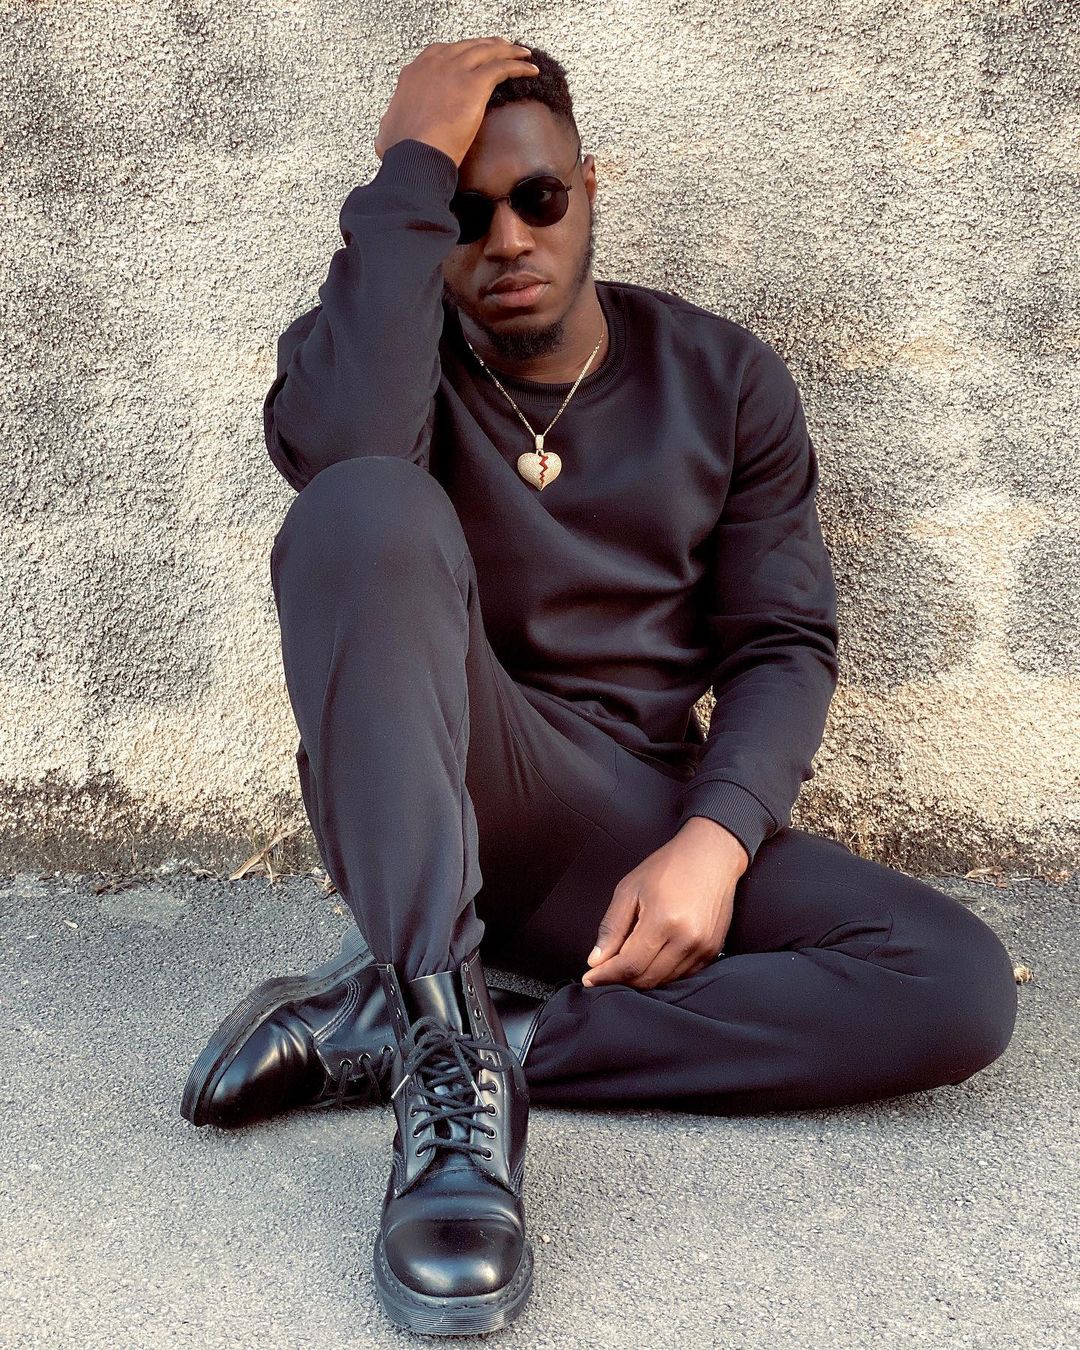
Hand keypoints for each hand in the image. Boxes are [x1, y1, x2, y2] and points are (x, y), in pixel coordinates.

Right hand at [375, 38, 539, 166]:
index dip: (459, 53)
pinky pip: (502, 67)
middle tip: (501, 48)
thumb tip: (386, 135)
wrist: (416, 157)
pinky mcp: (474, 84)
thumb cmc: (402, 152)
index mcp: (414, 74)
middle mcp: (434, 65)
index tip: (470, 56)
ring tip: (521, 53)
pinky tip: (530, 68)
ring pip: (487, 51)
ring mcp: (454, 71)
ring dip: (508, 50)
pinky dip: (518, 65)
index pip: (441, 53)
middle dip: (486, 46)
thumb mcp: (388, 134)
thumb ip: (392, 126)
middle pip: (467, 47)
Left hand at [581, 817, 748, 990]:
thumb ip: (612, 927)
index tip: (589, 979)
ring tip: (626, 962)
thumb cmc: (668, 866)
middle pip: (646, 978)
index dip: (606, 976)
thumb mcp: (630, 889)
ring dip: (641, 977)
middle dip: (621, 979)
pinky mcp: (712, 950)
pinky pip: (682, 975)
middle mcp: (687, 940)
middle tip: (604, 972)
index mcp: (663, 921)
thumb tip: (596, 960)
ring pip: (664, 980)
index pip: (629, 964)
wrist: (712, 854)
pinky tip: (650, 959)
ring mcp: (703, 947)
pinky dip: (662, 973)